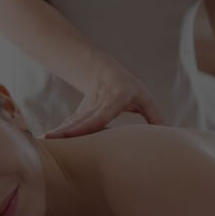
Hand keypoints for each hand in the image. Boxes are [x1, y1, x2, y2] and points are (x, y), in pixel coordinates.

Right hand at [46, 54, 164, 137]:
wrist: (103, 72)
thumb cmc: (129, 88)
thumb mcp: (144, 98)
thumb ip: (155, 116)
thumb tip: (170, 135)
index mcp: (114, 98)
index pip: (101, 114)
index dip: (88, 124)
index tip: (75, 133)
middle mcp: (97, 103)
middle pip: (81, 119)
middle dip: (67, 131)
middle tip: (51, 140)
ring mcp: (85, 108)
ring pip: (72, 122)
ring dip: (59, 133)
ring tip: (44, 143)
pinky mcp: (78, 114)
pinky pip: (70, 125)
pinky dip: (60, 134)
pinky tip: (47, 143)